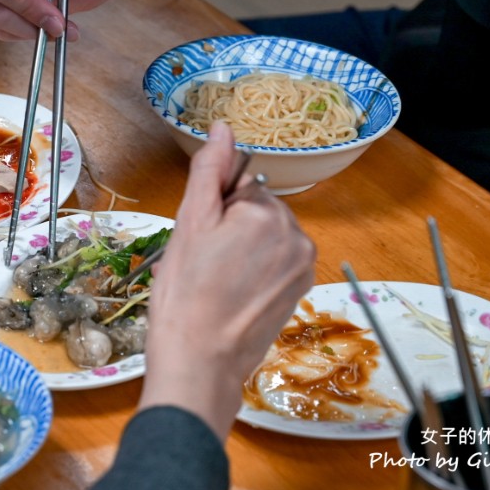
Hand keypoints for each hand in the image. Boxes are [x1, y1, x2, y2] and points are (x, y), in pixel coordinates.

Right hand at [139, 122, 315, 437]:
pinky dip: (257, 271)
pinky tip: (233, 293)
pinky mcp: (301, 289)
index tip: (199, 240)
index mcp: (266, 212)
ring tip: (217, 281)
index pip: (239, 187)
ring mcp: (302, 264)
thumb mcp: (189, 223)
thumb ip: (209, 170)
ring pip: (267, 236)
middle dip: (232, 228)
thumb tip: (222, 128)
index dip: (214, 209)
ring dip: (244, 250)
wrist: (201, 361)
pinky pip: (277, 262)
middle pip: (257, 210)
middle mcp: (295, 233)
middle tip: (203, 263)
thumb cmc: (186, 296)